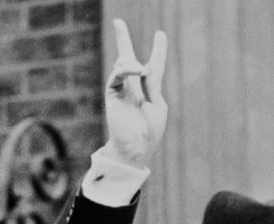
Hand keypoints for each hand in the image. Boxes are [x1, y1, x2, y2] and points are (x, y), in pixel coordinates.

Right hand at [104, 19, 167, 167]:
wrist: (136, 150)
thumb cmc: (150, 132)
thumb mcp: (158, 107)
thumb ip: (152, 86)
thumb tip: (143, 67)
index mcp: (150, 90)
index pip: (154, 65)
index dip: (158, 50)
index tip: (160, 34)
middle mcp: (134, 87)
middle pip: (128, 58)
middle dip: (122, 40)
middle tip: (118, 22)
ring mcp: (122, 90)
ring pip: (121, 65)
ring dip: (130, 62)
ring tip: (139, 67)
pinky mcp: (113, 96)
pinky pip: (116, 77)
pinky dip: (125, 70)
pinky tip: (135, 69)